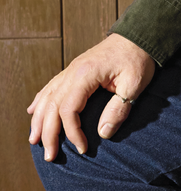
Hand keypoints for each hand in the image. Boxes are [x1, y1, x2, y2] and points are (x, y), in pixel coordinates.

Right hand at [27, 33, 155, 160]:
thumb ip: (119, 109)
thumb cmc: (138, 58)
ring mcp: (71, 69)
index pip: (69, 109)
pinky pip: (51, 87)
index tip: (83, 148)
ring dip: (39, 120)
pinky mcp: (74, 69)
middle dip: (48, 133)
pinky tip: (33, 112)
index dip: (72, 132)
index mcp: (85, 74)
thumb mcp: (134, 84)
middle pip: (52, 106)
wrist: (138, 35)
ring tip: (34, 140)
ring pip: (47, 97)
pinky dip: (40, 101)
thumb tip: (103, 134)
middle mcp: (72, 71)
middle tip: (49, 155)